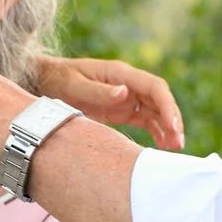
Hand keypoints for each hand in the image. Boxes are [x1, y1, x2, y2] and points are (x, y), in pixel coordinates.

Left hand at [36, 55, 184, 149]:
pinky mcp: (122, 111)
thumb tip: (125, 93)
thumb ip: (97, 91)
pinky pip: (146, 120)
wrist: (44, 82)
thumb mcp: (73, 85)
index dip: (167, 105)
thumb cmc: (57, 80)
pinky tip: (164, 146)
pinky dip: (157, 132)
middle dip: (172, 120)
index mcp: (120, 73)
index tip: (172, 126)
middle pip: (160, 100)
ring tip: (175, 148)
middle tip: (178, 143)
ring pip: (156, 112)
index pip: (154, 86)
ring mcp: (127, 98)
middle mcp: (128, 84)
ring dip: (168, 128)